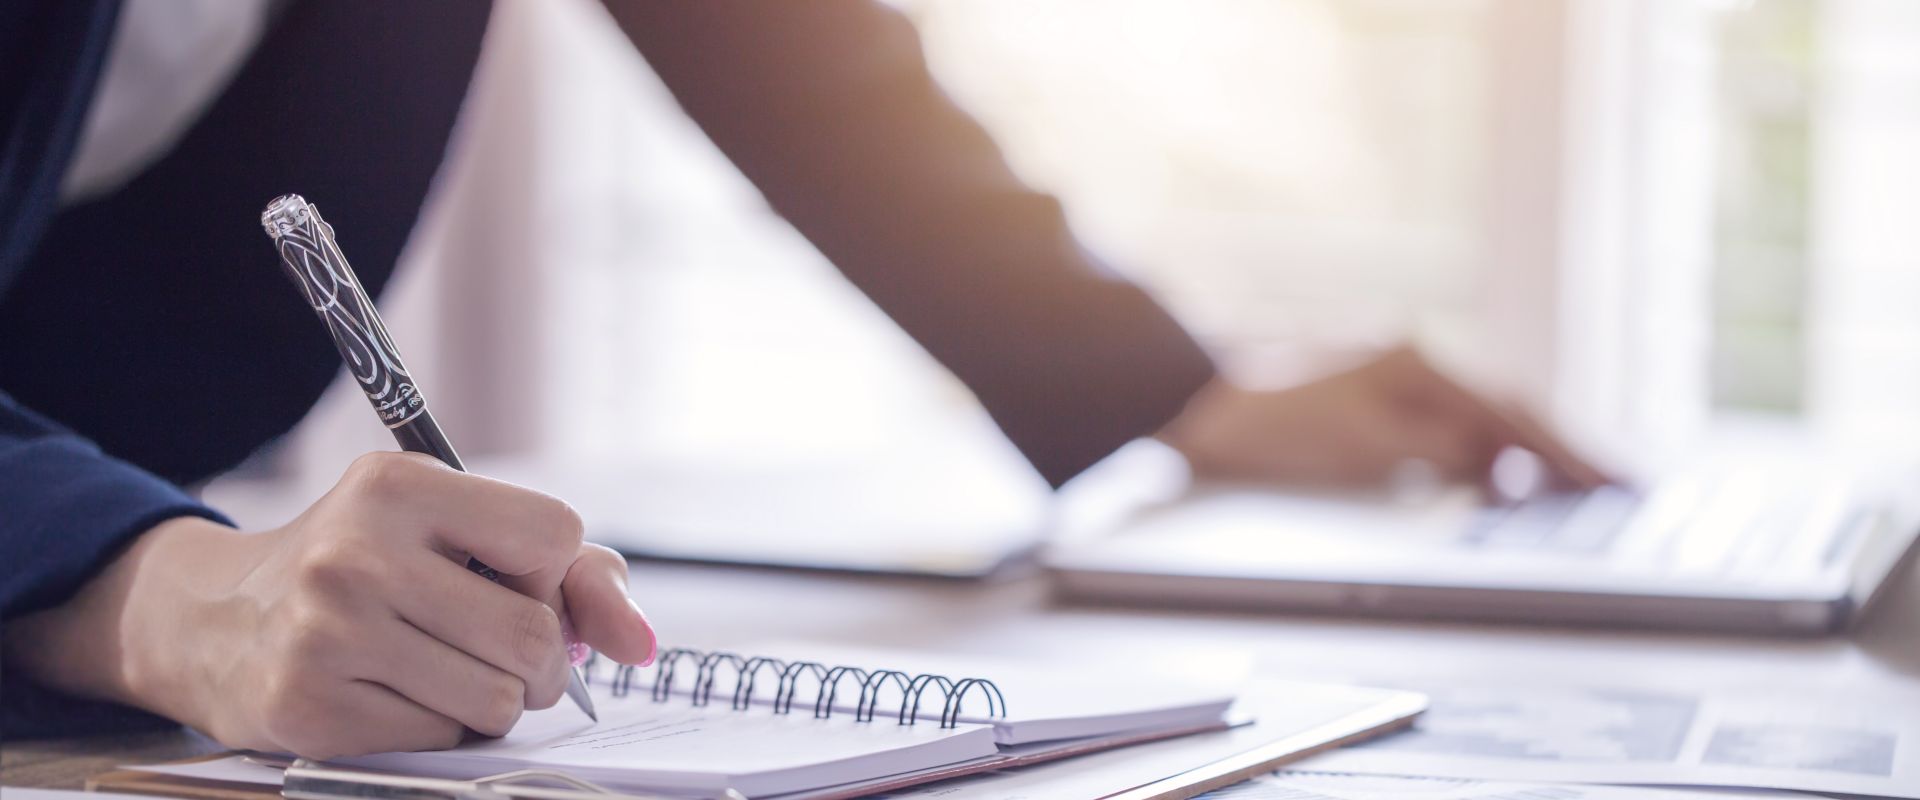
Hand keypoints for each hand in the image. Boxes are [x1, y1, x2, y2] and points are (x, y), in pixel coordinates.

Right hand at [2, 452, 656, 758]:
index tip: (518, 585)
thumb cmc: (367, 569)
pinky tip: (393, 695)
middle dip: (540, 662)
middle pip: (533, 634)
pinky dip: (437, 728)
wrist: (214, 622)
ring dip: (492, 701)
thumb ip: (573, 574)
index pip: (555, 534)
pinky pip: (439, 738)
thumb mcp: (455, 534)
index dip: (556, 577)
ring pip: (496, 700)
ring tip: (444, 672)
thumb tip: (643, 647)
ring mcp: (327, 631)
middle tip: (504, 656)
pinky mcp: (308, 706)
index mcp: (401, 485)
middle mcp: (358, 551)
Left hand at [1157, 346, 1608, 492]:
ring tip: (1579, 483)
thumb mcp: (1361, 445)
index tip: (1619, 481)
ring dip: (1529, 449)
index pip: (1514, 418)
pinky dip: (1485, 447)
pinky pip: (1449, 421)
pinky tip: (1498, 471)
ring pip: (1482, 415)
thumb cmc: (1266, 424)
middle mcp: (1415, 361)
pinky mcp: (1372, 395)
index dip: (1569, 455)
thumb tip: (1502, 464)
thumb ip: (1438, 452)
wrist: (1189, 399)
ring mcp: (1393, 374)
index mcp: (1420, 364)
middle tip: (1622, 484)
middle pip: (1510, 408)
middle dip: (1566, 449)